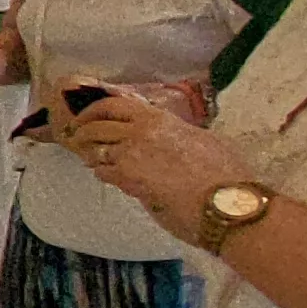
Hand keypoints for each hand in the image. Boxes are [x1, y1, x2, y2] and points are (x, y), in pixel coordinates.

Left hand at [63, 89, 256, 241]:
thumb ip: (182, 134)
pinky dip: (102, 173)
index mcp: (161, 119)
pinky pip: (104, 172)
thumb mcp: (206, 141)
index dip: (96, 108)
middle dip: (84, 130)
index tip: (87, 115)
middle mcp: (141, 131)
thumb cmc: (227, 174)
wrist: (228, 203)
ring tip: (92, 159)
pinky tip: (106, 176)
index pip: (116, 104)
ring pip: (97, 149)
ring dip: (92, 154)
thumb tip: (175, 136)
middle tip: (78, 138)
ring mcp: (132, 154)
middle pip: (97, 124)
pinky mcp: (129, 179)